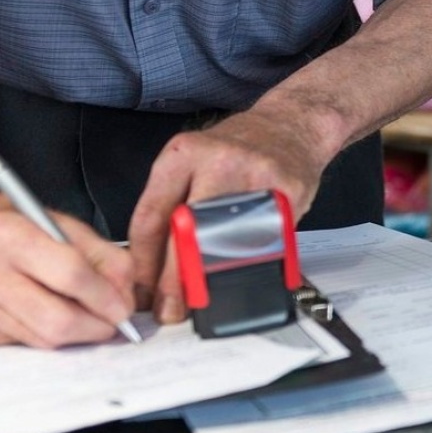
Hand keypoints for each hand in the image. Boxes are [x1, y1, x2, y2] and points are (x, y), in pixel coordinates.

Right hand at [0, 187, 135, 347]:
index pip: (70, 274)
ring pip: (45, 340)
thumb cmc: (10, 225)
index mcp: (9, 235)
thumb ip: (102, 254)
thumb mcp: (59, 223)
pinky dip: (48, 335)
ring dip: (78, 335)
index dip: (105, 296)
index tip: (124, 307)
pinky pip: (26, 343)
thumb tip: (126, 296)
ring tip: (87, 317)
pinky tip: (47, 314)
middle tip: (113, 321)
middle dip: (97, 327)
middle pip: (58, 320)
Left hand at [127, 109, 328, 323]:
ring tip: (205, 296)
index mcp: (183, 155)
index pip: (152, 217)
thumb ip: (171, 206)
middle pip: (186, 235)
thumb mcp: (190, 162)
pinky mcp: (286, 194)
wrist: (290, 125)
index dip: (143, 264)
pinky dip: (254, 262)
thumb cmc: (237, 149)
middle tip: (169, 307)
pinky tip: (246, 267)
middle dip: (173, 281)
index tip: (141, 291)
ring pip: (228, 244)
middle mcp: (217, 162)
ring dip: (212, 279)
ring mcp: (255, 178)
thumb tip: (150, 267)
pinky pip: (266, 241)